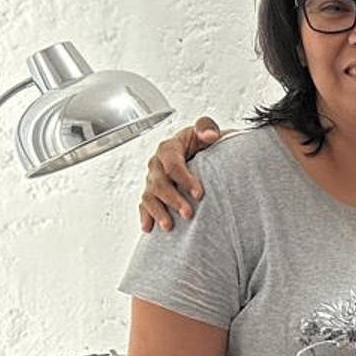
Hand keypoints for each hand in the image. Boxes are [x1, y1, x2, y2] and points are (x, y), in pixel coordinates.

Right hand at [139, 117, 223, 232]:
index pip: (173, 163)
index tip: (200, 193)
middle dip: (173, 199)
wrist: (198, 153)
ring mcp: (152, 179)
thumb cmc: (201, 143)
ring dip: (158, 211)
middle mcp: (157, 164)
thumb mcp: (205, 131)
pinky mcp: (152, 193)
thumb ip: (207, 127)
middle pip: (160, 182)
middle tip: (188, 213)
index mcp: (169, 148)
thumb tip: (211, 135)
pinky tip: (149, 228)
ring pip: (150, 196)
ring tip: (169, 226)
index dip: (185, 179)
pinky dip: (145, 216)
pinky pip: (144, 205)